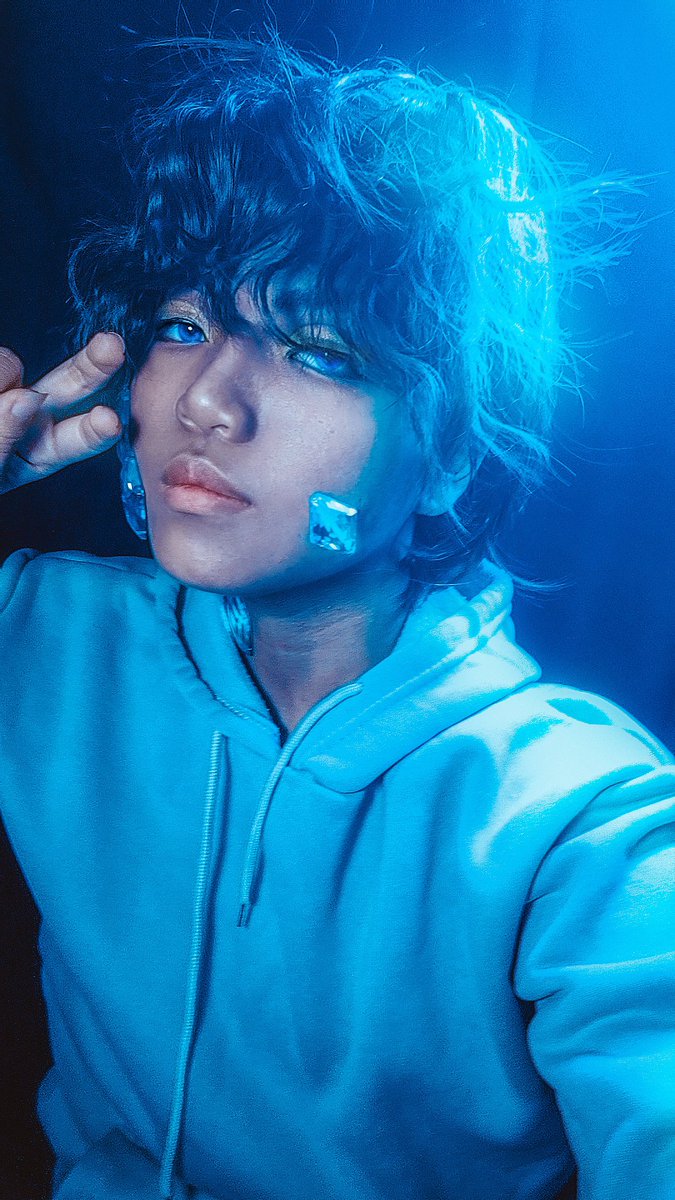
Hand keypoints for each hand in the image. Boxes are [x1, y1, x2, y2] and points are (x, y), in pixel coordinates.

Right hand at [0, 332, 124, 494]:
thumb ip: (2, 439)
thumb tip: (26, 397)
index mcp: (34, 455)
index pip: (69, 442)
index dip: (91, 431)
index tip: (108, 420)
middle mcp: (28, 418)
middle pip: (67, 388)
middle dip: (91, 367)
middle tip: (111, 348)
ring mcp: (8, 388)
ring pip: (13, 367)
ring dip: (5, 374)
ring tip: (9, 398)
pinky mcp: (1, 372)